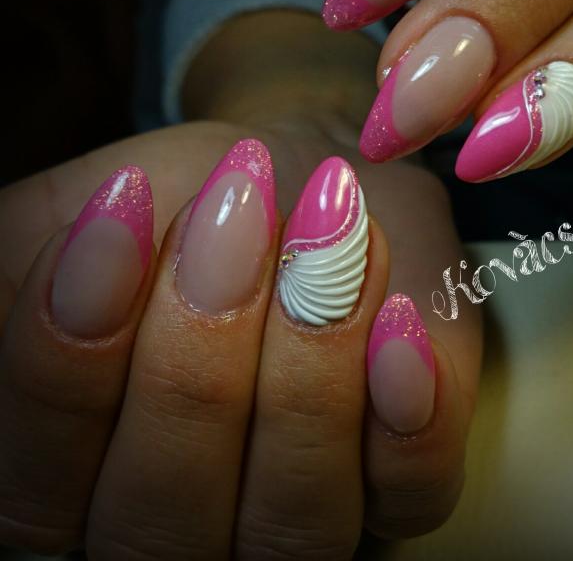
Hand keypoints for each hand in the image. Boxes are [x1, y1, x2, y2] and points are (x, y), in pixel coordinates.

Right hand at [0, 108, 478, 554]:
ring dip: (308, 363)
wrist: (297, 170)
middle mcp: (181, 525)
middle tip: (233, 209)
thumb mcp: (79, 220)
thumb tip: (61, 304)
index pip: (36, 483)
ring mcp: (298, 519)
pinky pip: (412, 495)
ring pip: (293, 521)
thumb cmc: (182, 199)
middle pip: (164, 518)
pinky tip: (396, 321)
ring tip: (326, 231)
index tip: (120, 204)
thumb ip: (41, 282)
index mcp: (76, 481)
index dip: (66, 357)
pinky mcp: (403, 486)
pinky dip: (409, 419)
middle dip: (197, 354)